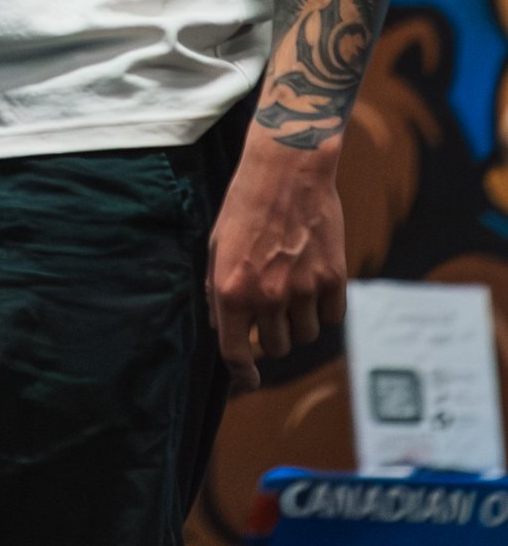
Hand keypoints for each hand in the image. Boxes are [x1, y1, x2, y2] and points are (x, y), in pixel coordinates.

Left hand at [207, 131, 346, 390]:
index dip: (242, 375)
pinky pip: (331, 318)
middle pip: (275, 348)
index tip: (249, 381)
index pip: (235, 354)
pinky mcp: (333, 279)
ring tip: (292, 290)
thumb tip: (221, 324)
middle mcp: (267, 297)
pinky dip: (323, 310)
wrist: (286, 169)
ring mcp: (302, 290)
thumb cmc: (245, 204)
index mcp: (231, 290)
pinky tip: (314, 282)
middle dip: (270, 336)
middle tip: (270, 310)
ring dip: (298, 324)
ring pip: (304, 337)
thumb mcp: (216, 244)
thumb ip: (217, 289)